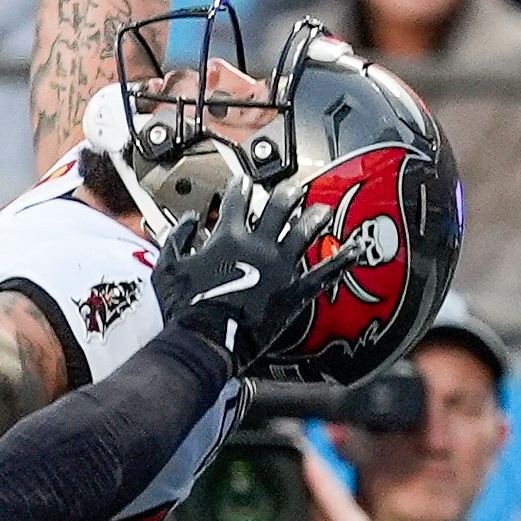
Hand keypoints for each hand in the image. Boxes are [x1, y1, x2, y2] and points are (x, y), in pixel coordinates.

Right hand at [150, 186, 355, 368]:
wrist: (207, 341)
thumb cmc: (185, 308)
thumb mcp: (167, 268)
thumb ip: (177, 238)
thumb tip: (191, 220)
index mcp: (228, 237)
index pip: (238, 200)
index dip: (242, 186)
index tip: (245, 179)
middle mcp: (259, 244)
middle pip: (278, 208)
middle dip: (286, 194)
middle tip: (292, 188)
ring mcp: (280, 267)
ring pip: (304, 233)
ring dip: (314, 217)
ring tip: (322, 209)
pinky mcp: (295, 291)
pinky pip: (323, 273)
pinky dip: (340, 261)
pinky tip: (354, 250)